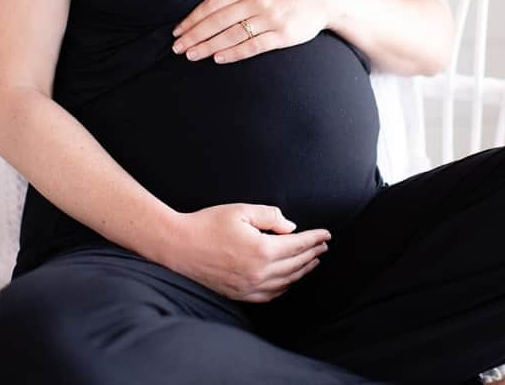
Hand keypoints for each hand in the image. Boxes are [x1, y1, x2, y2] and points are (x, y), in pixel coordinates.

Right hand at [164, 203, 331, 302]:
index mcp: (262, 250)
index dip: (315, 239)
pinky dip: (285, 287)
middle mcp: (258, 273)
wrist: (177, 246)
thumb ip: (270, 216)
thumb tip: (290, 227)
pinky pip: (270, 295)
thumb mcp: (241, 210)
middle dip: (313, 253)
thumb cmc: (208, 224)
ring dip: (302, 271)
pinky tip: (289, 279)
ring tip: (312, 261)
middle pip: (296, 264)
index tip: (327, 234)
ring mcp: (248, 287)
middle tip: (324, 245)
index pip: (298, 245)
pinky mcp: (239, 294)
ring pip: (286, 282)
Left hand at [171, 0, 333, 63]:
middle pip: (217, 21)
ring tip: (191, 55)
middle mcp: (256, 1)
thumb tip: (213, 5)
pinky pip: (252, 46)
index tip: (177, 31)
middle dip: (194, 35)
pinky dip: (233, 53)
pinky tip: (218, 58)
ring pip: (231, 35)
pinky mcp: (282, 35)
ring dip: (208, 46)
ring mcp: (270, 18)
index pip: (212, 4)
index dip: (192, 19)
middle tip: (177, 47)